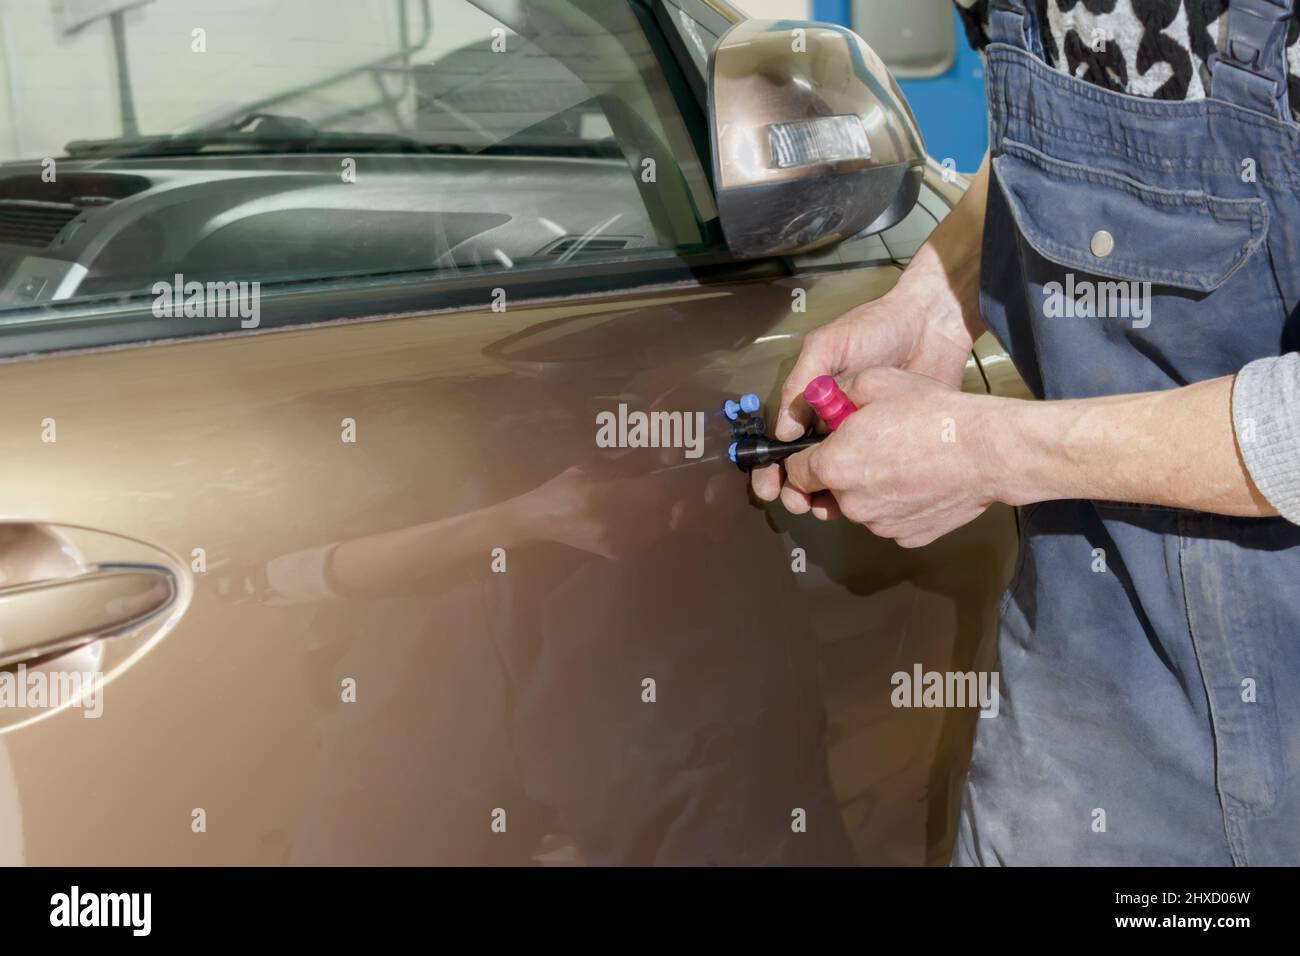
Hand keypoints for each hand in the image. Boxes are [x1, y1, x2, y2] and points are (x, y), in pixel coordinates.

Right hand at [752, 159, 990, 512]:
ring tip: (827, 507)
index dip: (772, 468)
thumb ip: (801, 383)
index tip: (769, 487)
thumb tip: (782, 433)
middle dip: (797, 490)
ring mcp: (867, 438)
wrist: (934, 324)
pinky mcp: (898, 445)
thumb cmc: (876, 328)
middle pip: (809, 469)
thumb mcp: (828, 346)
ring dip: (829, 498)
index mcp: (814, 403)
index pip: (784, 443)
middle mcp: (835, 425)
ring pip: (841, 479)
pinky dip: (866, 492)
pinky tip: (863, 500)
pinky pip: (877, 476)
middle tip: (798, 503)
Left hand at [781, 367, 1000, 547]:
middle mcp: (851, 503)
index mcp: (834, 466)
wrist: (988, 451)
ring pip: (860, 506)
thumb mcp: (876, 382)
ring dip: (868, 488)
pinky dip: (897, 502)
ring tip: (902, 459)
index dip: (804, 457)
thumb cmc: (934, 414)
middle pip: (828, 491)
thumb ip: (836, 394)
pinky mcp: (907, 536)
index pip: (794, 472)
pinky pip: (890, 518)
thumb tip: (822, 401)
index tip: (818, 448)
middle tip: (868, 447)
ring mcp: (880, 525)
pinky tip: (919, 478)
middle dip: (839, 471)